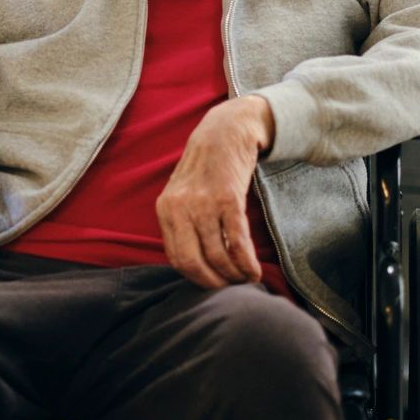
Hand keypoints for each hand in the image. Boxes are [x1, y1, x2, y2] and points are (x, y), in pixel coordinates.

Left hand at [156, 95, 274, 289]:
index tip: (213, 285)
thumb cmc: (205, 168)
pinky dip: (246, 262)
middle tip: (230, 288)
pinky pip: (237, 241)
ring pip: (218, 255)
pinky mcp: (228, 198)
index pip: (176, 257)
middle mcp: (180, 207)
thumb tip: (193, 266)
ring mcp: (203, 203)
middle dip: (214, 282)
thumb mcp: (182, 193)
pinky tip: (254, 271)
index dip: (196, 277)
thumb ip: (182, 223)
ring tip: (245, 279)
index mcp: (165, 209)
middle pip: (193, 262)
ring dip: (234, 275)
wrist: (225, 131)